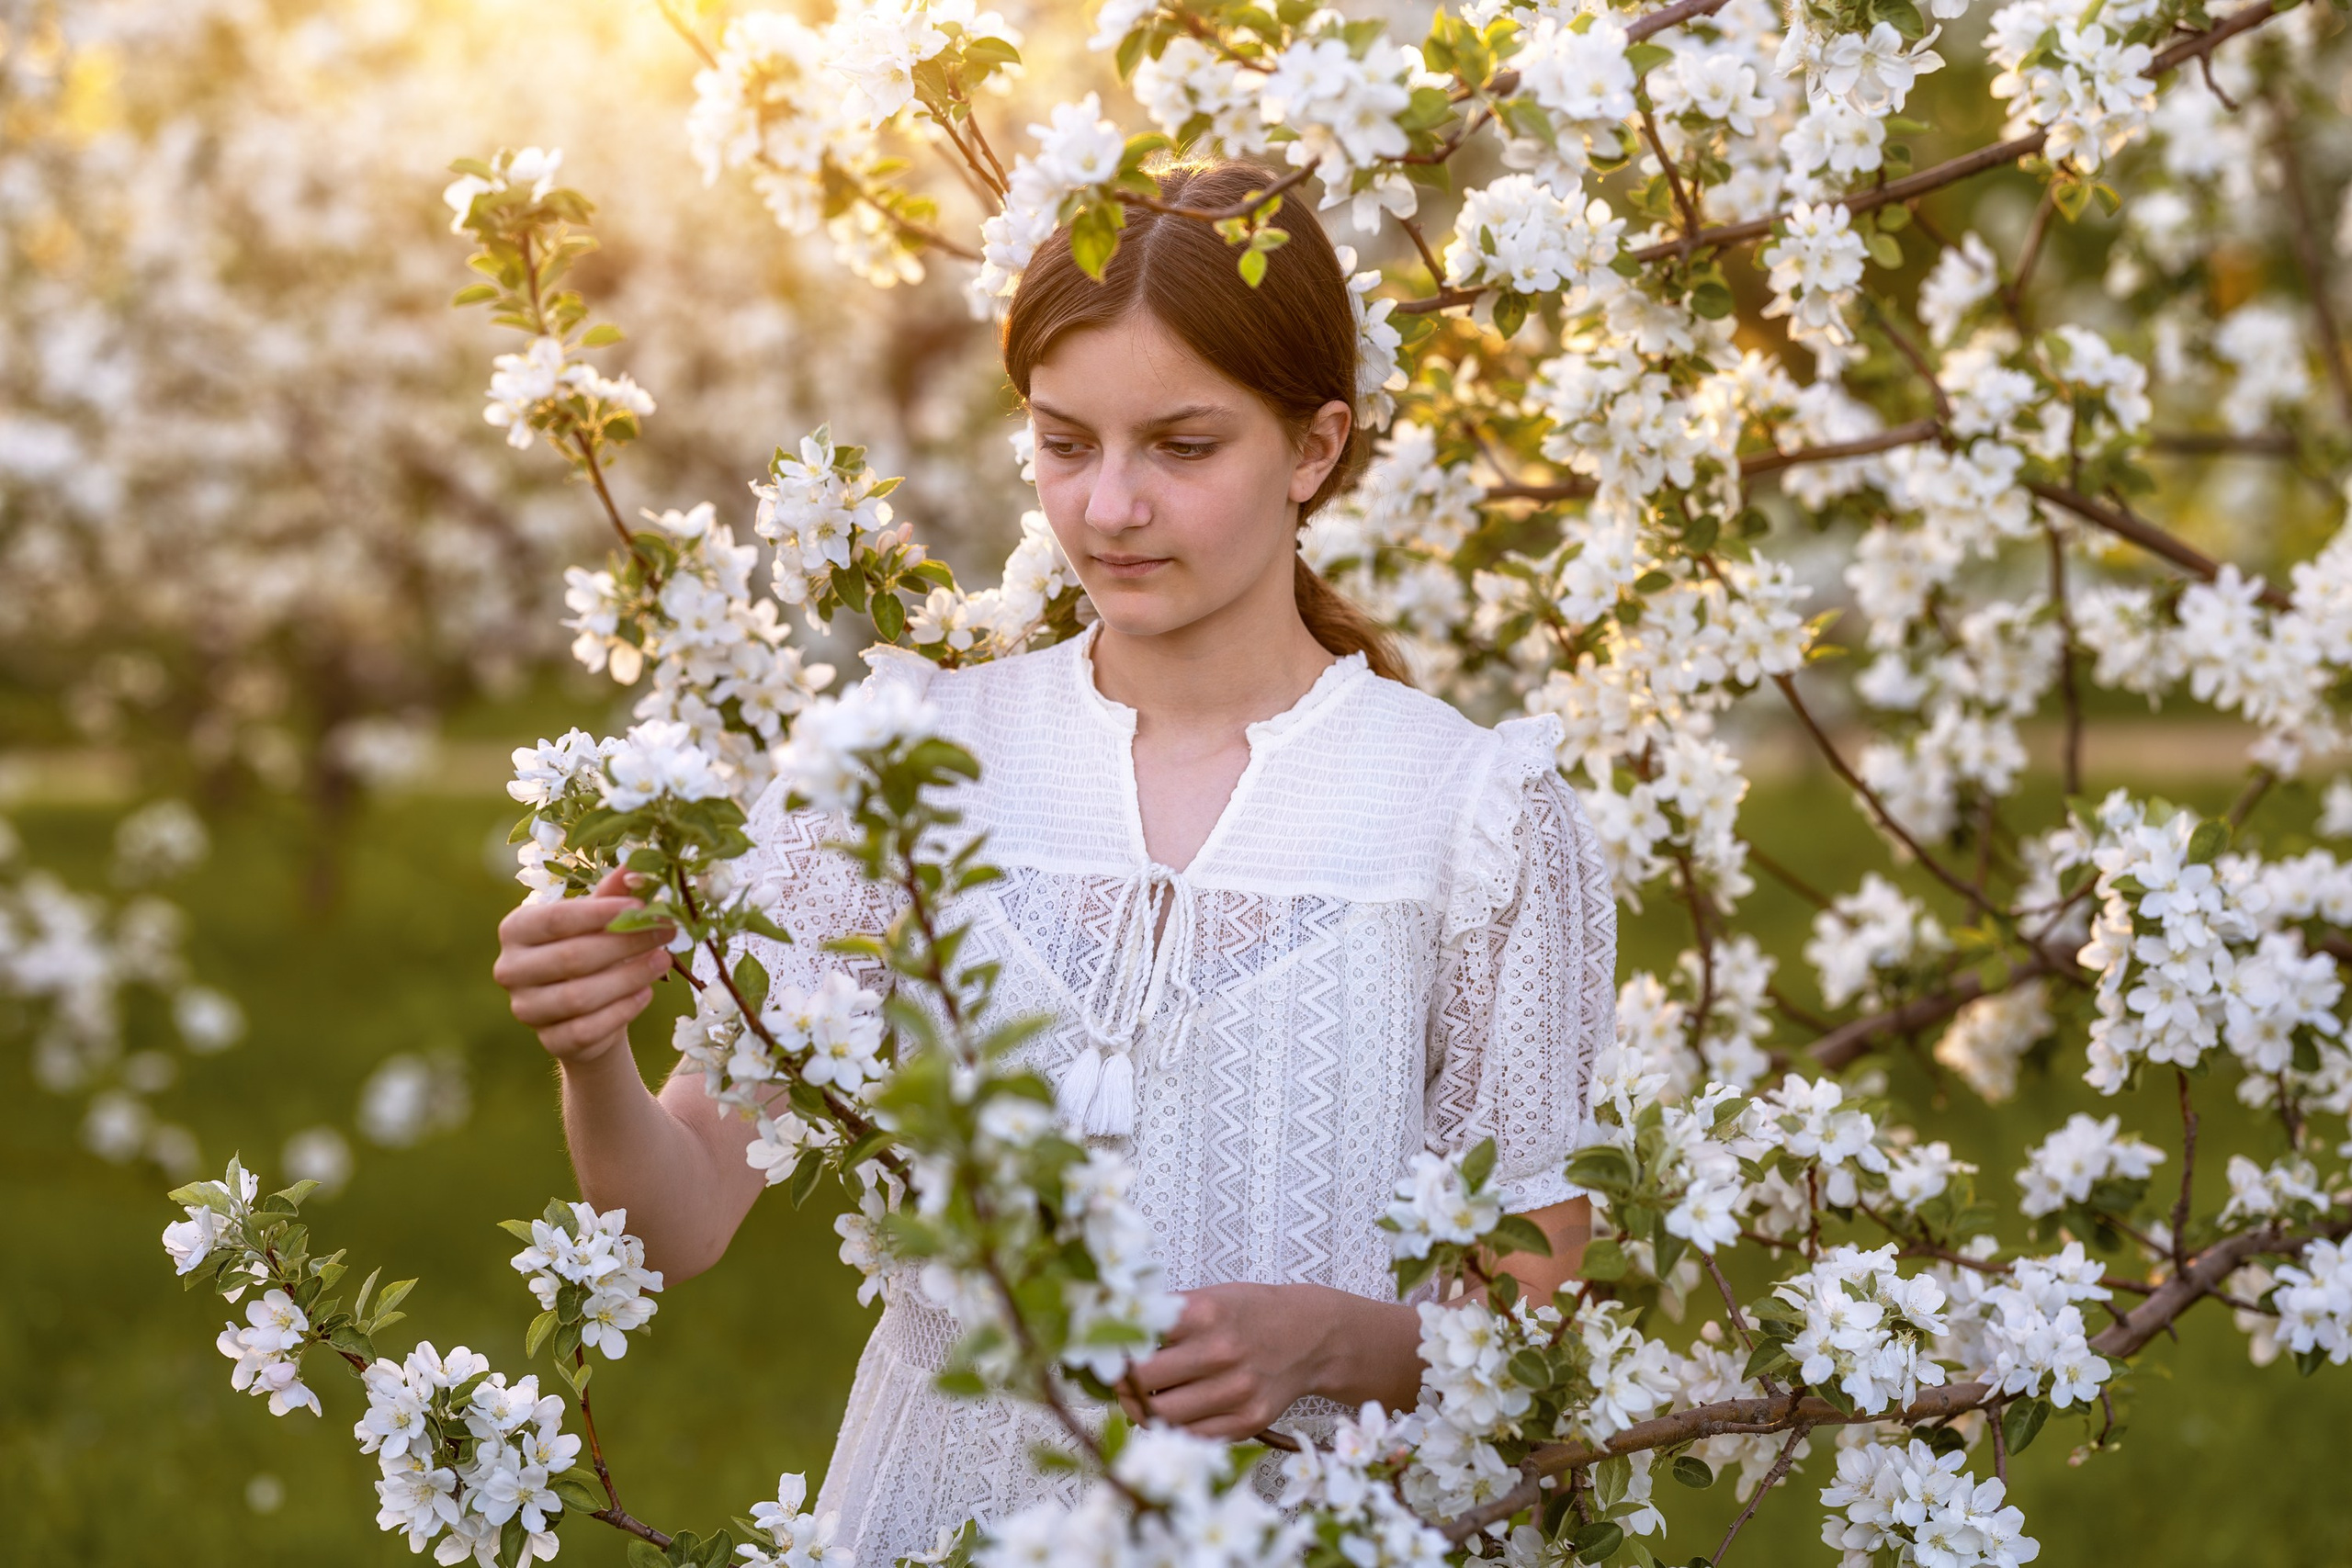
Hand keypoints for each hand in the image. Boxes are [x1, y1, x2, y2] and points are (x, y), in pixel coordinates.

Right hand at [492, 868, 677, 1064]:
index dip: (600, 914)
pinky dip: (622, 1011)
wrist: (587, 1007)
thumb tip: (639, 864)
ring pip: (579, 997)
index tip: (641, 906)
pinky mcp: (549, 1040)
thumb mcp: (599, 917)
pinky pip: (587, 1029)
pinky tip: (645, 994)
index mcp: (516, 929)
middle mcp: (510, 969)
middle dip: (625, 944)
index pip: (555, 920)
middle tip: (666, 932)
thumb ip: (613, 892)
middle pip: (571, 958)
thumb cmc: (592, 948)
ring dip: (629, 977)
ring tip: (663, 961)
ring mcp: (526, 1009)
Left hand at [1121, 1282, 1419, 1439]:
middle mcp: (1219, 1353)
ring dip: (1140, 1411)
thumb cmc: (1250, 1312)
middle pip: (1141, 1384)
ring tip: (1139, 1399)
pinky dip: (1171, 1429)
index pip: (1135, 1340)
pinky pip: (1191, 1437)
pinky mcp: (1246, 1422)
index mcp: (1202, 1313)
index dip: (1111, 1351)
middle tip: (1114, 1381)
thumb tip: (1107, 1329)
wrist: (1312, 1336)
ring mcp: (1234, 1391)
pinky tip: (1169, 1414)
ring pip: (1161, 1417)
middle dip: (1119, 1385)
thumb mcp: (1209, 1296)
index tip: (1100, 1353)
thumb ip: (1163, 1315)